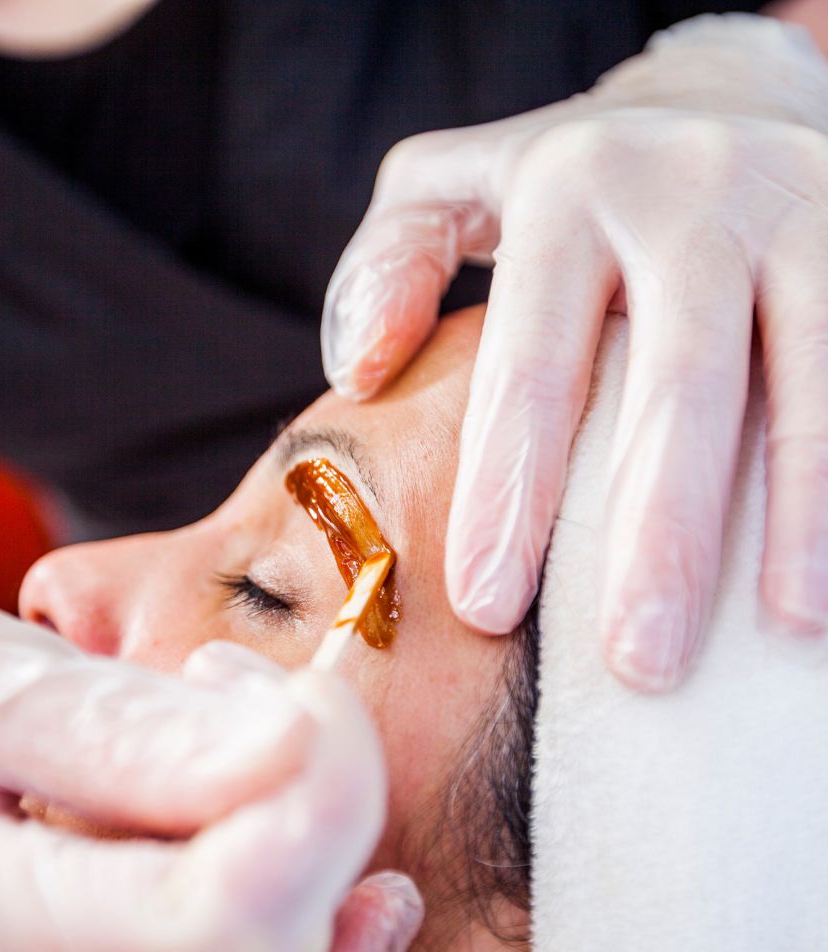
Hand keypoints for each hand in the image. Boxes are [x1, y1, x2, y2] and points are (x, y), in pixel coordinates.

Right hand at [0, 605, 420, 951]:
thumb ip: (126, 727)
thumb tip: (298, 751)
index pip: (217, 924)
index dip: (315, 802)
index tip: (306, 696)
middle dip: (320, 801)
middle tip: (251, 691)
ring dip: (315, 856)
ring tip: (249, 748)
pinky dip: (318, 951)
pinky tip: (348, 887)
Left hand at [323, 14, 827, 689]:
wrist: (715, 96)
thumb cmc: (561, 180)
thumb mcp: (450, 189)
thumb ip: (388, 266)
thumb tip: (359, 371)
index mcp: (567, 189)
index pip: (529, 366)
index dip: (507, 491)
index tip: (488, 605)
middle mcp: (692, 191)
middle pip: (675, 388)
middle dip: (657, 536)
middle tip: (638, 664)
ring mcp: (802, 207)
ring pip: (808, 379)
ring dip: (799, 514)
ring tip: (785, 630)